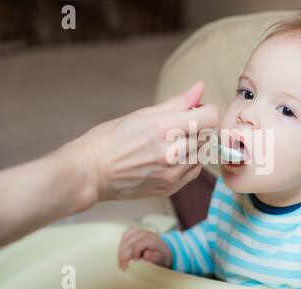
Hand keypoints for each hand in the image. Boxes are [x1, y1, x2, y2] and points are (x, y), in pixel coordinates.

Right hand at [53, 81, 218, 202]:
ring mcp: (172, 173)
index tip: (196, 109)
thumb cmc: (109, 140)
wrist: (90, 174)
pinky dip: (190, 161)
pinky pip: (195, 170)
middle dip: (200, 126)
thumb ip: (176, 103)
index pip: (210, 117)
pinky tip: (172, 156)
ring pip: (203, 153)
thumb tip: (200, 88)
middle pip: (208, 134)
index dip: (207, 110)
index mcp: (163, 128)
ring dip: (195, 144)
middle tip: (180, 124)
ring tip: (172, 142)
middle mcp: (172, 153)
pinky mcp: (171, 188)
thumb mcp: (141, 114)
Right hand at [118, 226, 172, 269]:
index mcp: (155, 241)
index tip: (135, 260)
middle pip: (132, 240)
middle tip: (123, 266)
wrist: (166, 250)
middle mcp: (148, 234)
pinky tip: (122, 252)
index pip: (142, 242)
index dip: (135, 251)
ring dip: (121, 250)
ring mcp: (142, 232)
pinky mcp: (137, 232)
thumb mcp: (164, 261)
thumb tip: (146, 254)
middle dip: (125, 253)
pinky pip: (126, 234)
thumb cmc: (163, 258)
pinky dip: (122, 243)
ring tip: (121, 262)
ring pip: (127, 237)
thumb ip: (157, 258)